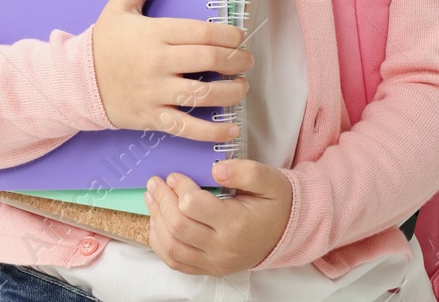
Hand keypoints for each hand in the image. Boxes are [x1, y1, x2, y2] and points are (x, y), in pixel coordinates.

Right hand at [91, 0, 252, 144]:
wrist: (77, 81)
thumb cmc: (104, 42)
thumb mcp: (120, 5)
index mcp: (154, 34)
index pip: (202, 32)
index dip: (229, 35)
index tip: (239, 37)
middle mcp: (157, 63)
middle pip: (209, 60)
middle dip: (237, 61)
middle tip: (247, 61)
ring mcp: (155, 92)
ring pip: (203, 95)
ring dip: (232, 92)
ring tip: (241, 87)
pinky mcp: (152, 117)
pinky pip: (188, 127)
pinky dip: (213, 131)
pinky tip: (231, 129)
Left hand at [144, 159, 292, 275]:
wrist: (286, 232)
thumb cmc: (275, 203)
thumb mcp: (269, 180)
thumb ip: (245, 171)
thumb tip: (216, 169)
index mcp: (236, 224)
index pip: (193, 206)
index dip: (179, 187)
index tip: (175, 175)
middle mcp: (223, 248)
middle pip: (178, 226)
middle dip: (161, 200)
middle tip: (155, 182)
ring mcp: (214, 263)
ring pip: (172, 246)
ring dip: (156, 220)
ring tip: (152, 198)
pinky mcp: (209, 269)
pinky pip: (175, 262)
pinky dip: (160, 243)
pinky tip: (158, 223)